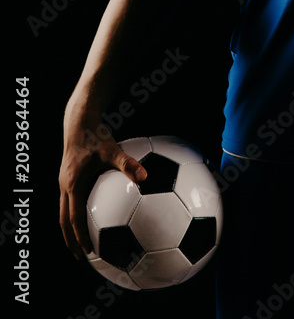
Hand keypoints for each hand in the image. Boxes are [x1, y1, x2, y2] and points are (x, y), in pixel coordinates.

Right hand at [59, 110, 146, 260]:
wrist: (80, 121)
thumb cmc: (96, 135)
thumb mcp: (113, 150)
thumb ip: (128, 164)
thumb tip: (145, 177)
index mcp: (73, 184)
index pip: (74, 218)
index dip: (81, 237)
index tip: (89, 252)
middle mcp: (65, 185)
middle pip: (63, 220)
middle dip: (71, 240)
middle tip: (82, 257)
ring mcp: (64, 181)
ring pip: (63, 212)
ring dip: (71, 229)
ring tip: (83, 243)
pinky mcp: (67, 177)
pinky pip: (68, 201)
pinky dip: (74, 214)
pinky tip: (90, 215)